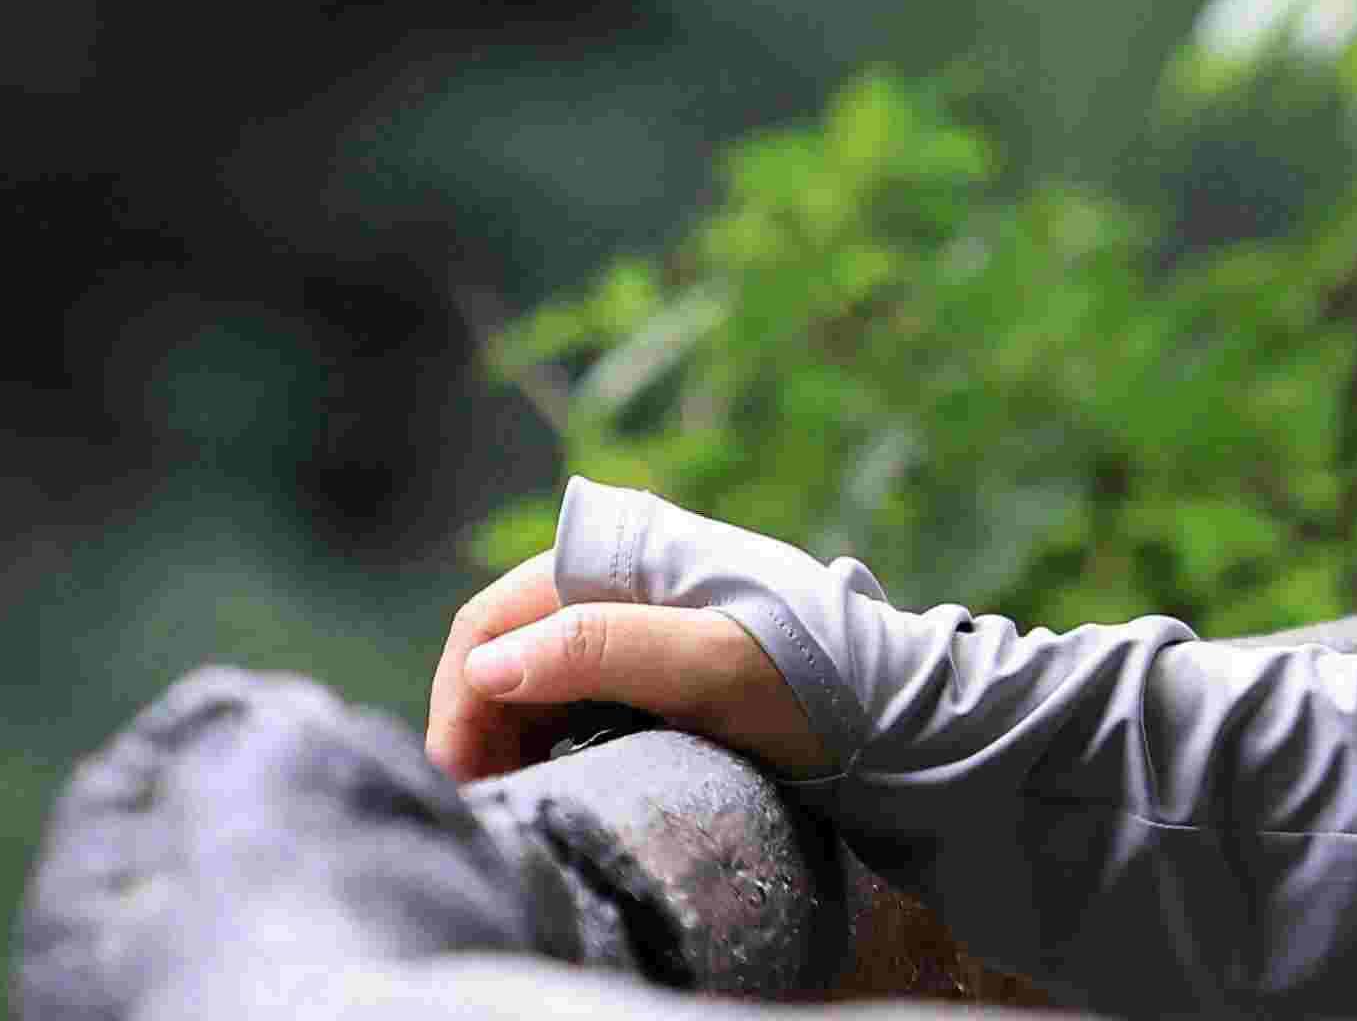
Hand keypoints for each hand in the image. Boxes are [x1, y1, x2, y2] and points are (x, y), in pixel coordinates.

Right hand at [426, 539, 832, 786]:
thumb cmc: (811, 680)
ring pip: (532, 675)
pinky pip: (571, 698)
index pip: (495, 616)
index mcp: (621, 553)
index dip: (462, 694)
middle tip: (480, 804)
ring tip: (509, 801)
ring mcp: (635, 621)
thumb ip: (603, 651)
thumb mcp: (710, 666)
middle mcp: (616, 577)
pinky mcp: (653, 665)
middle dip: (476, 722)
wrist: (897, 711)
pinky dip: (545, 740)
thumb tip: (490, 665)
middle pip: (506, 645)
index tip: (459, 775)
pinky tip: (552, 782)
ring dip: (506, 735)